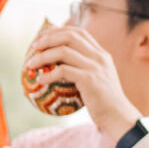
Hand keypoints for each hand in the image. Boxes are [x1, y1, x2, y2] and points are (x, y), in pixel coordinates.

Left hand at [25, 24, 140, 142]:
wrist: (118, 116)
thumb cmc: (103, 101)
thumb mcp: (96, 78)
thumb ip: (83, 68)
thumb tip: (56, 65)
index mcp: (101, 54)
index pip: (79, 32)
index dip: (59, 31)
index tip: (43, 37)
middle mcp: (99, 56)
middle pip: (70, 36)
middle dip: (48, 38)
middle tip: (34, 47)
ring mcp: (95, 67)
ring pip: (63, 51)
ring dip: (42, 57)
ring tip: (30, 65)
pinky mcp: (90, 80)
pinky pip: (63, 71)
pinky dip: (48, 74)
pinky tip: (40, 80)